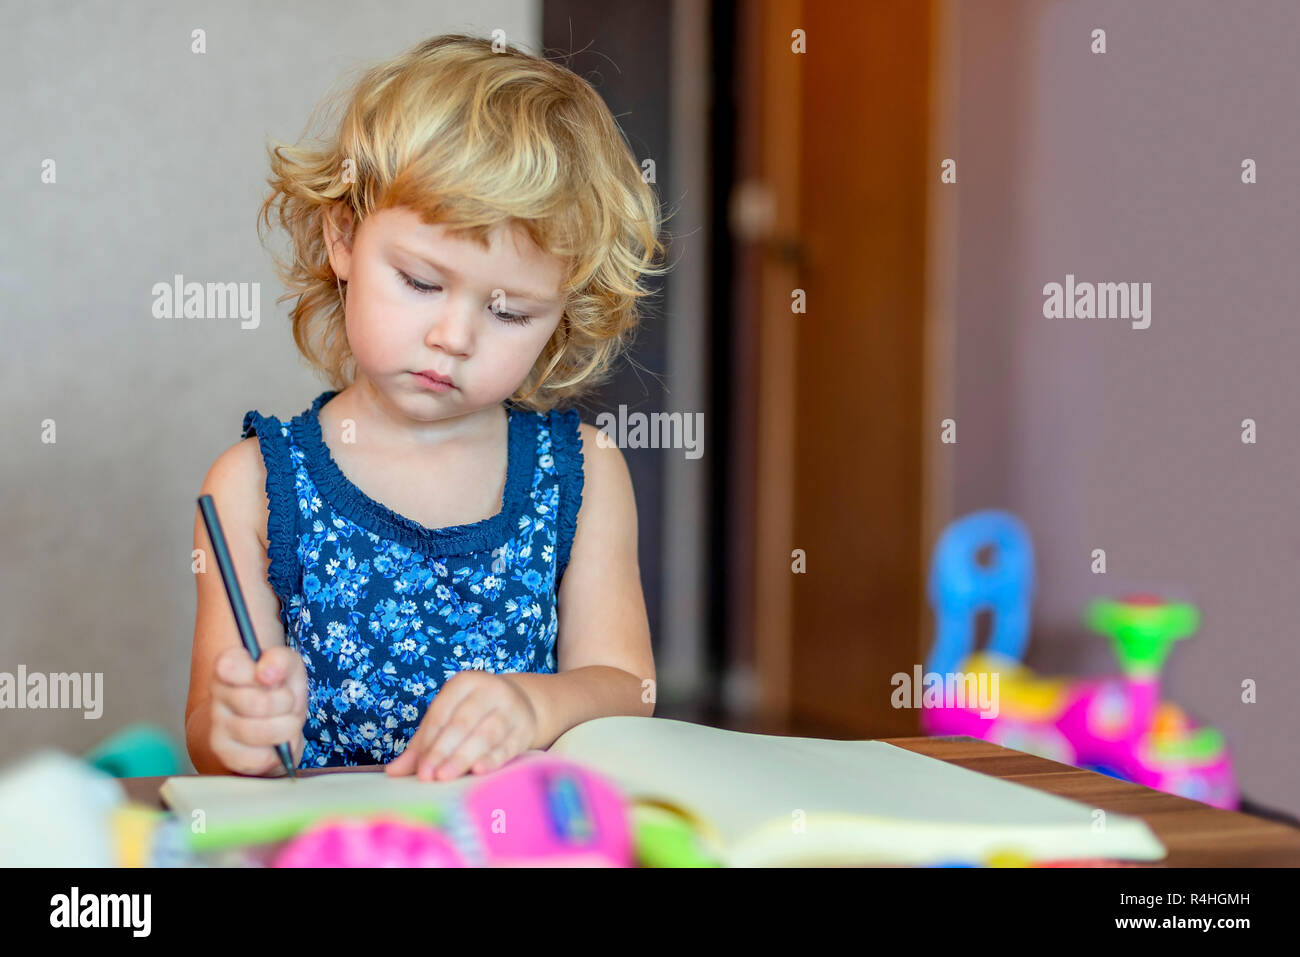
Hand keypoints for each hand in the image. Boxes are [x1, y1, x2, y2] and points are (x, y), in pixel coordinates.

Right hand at [208, 645, 306, 775]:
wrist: (270, 720)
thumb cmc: (279, 688)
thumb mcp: (289, 665)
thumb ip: (280, 660)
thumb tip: (267, 673)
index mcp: (229, 665)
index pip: (230, 666)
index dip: (259, 673)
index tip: (274, 678)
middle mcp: (217, 694)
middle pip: (260, 703)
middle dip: (287, 704)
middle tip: (288, 702)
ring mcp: (218, 725)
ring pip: (260, 732)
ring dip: (286, 728)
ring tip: (286, 722)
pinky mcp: (225, 754)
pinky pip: (257, 758)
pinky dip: (276, 753)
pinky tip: (275, 743)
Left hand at [385, 671, 538, 780]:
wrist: (522, 704)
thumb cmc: (474, 714)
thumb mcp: (449, 717)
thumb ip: (422, 744)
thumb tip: (393, 772)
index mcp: (465, 682)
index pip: (442, 712)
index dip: (429, 741)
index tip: (419, 769)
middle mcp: (490, 690)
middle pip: (463, 723)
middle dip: (444, 750)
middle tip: (429, 776)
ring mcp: (511, 708)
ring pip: (486, 734)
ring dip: (464, 757)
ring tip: (447, 777)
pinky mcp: (524, 729)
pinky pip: (507, 746)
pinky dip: (492, 760)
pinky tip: (478, 772)